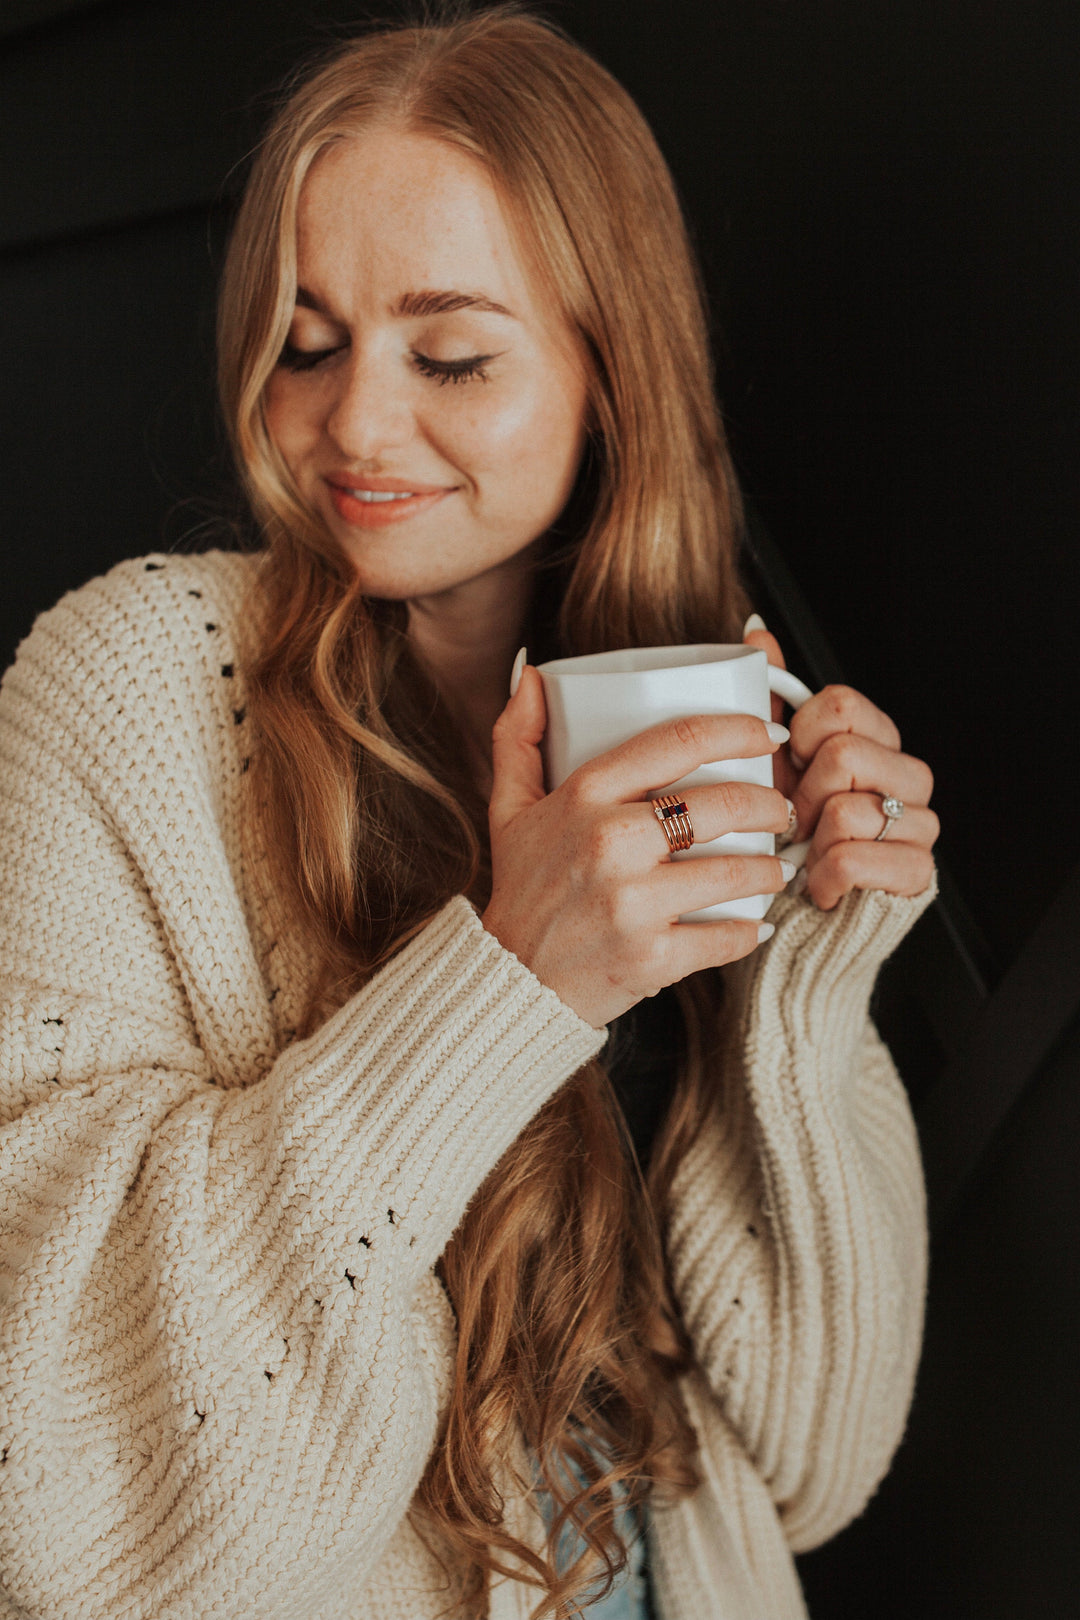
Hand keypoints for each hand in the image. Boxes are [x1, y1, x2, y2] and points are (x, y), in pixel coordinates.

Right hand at [481, 664, 793, 1027]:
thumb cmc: (523, 889)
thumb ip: (519, 736)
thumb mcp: (509, 808)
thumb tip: (535, 674)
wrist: (512, 980)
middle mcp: (610, 843)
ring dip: (770, 870)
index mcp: (584, 796)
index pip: (678, 742)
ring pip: (736, 872)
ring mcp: (633, 903)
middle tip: (782, 809)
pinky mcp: (651, 957)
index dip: (737, 730)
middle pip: (722, 804)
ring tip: (776, 868)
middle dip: (769, 804)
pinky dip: (749, 931)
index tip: (765, 733)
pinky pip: (726, 937)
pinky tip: (756, 921)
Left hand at [743, 616, 937, 910]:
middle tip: (796, 819)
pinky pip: (853, 856)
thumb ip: (770, 694)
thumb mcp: (769, 759)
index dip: (802, 735)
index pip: (843, 704)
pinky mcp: (917, 873)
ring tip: (808, 853)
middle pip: (845, 755)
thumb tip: (755, 630)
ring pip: (848, 809)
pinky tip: (820, 882)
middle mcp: (909, 777)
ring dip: (811, 840)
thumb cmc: (783, 833)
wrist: (795, 913)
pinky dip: (822, 875)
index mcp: (879, 739)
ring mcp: (920, 824)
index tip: (791, 763)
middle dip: (803, 794)